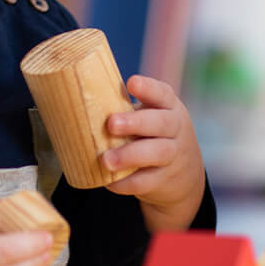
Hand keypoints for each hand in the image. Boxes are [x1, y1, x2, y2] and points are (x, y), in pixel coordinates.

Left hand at [104, 75, 206, 232]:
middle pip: (161, 123)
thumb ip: (126, 110)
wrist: (184, 174)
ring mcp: (173, 155)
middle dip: (136, 123)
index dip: (148, 88)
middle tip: (111, 123)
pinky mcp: (165, 180)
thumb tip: (80, 101)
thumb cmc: (154, 135)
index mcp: (168, 107)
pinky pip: (146, 181)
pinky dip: (126, 182)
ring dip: (129, 155)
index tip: (131, 83)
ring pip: (157, 153)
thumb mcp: (151, 116)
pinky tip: (109, 180)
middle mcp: (175, 129)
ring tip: (106, 160)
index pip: (162, 94)